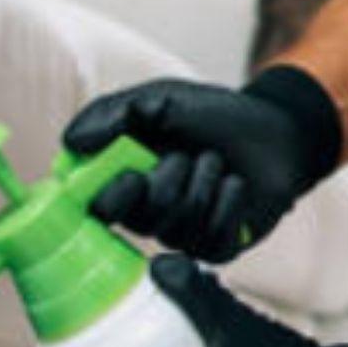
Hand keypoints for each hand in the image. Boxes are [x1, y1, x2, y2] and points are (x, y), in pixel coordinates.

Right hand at [62, 66, 340, 262]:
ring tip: (217, 161)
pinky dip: (230, 199)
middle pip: (143, 217)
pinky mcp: (220, 247)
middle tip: (188, 155)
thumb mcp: (160, 100)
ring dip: (205, 180)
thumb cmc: (214, 115)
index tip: (131, 176)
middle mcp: (150, 215)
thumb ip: (114, 113)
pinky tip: (237, 183)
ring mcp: (185, 235)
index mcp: (126, 183)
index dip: (111, 198)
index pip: (98, 210)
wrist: (275, 127)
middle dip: (170, 177)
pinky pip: (215, 236)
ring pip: (182, 222)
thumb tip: (72, 143)